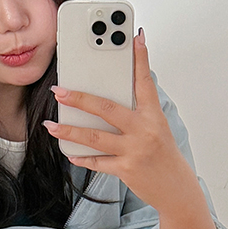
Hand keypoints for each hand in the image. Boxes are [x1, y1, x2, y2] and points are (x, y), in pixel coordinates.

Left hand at [43, 31, 195, 213]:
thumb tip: (112, 93)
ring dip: (70, 132)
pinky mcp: (126, 169)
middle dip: (80, 99)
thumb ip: (137, 110)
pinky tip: (69, 153)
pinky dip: (82, 158)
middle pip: (106, 109)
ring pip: (95, 137)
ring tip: (51, 126)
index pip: (146, 82)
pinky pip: (98, 162)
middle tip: (59, 91)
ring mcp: (134, 151)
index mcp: (153, 116)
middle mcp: (144, 131)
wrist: (176, 189)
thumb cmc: (163, 155)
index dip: (141, 59)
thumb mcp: (157, 127)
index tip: (134, 38)